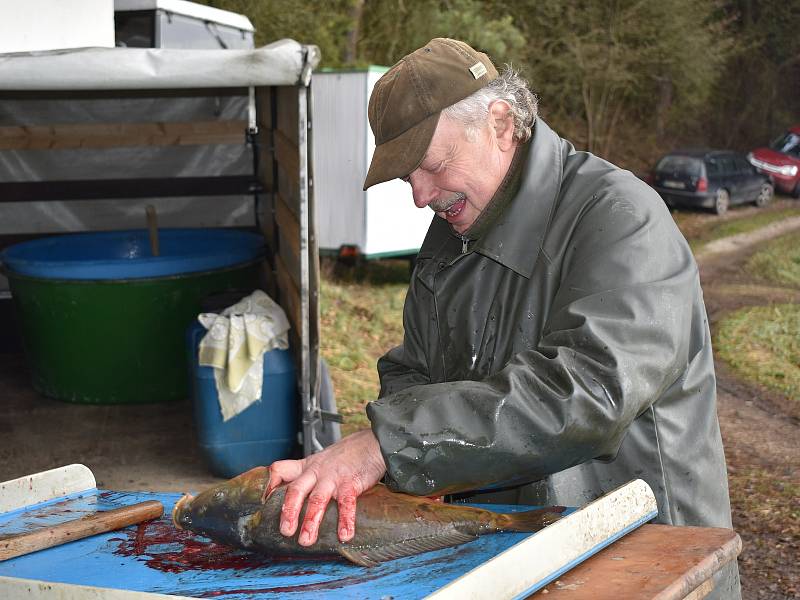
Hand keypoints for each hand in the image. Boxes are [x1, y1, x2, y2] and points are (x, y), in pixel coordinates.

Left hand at [266, 429, 385, 546]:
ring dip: (311, 520)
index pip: (280, 470)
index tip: (261, 503)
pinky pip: (346, 503)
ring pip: (318, 499)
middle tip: (285, 531)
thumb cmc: (346, 457)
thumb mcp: (321, 462)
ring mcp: (333, 477)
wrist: (372, 443)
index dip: (268, 485)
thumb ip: (307, 478)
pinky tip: (345, 535)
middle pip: (296, 489)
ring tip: (306, 540)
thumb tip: (292, 503)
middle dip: (288, 511)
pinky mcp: (351, 482)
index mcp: (306, 467)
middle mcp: (316, 471)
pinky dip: (345, 520)